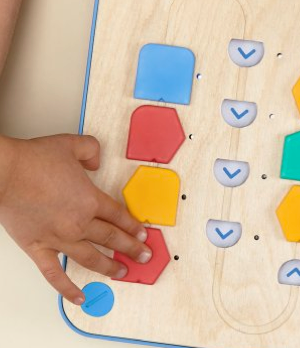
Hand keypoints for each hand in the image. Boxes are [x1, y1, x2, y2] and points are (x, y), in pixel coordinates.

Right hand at [0, 134, 150, 304]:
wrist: (3, 172)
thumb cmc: (32, 160)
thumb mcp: (72, 144)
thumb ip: (91, 151)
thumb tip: (96, 160)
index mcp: (90, 200)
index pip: (119, 216)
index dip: (133, 226)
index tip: (143, 234)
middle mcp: (78, 222)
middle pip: (112, 238)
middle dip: (131, 248)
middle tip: (144, 255)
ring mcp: (59, 237)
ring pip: (91, 258)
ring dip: (109, 267)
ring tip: (123, 272)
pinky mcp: (38, 248)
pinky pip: (55, 274)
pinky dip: (68, 288)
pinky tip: (80, 297)